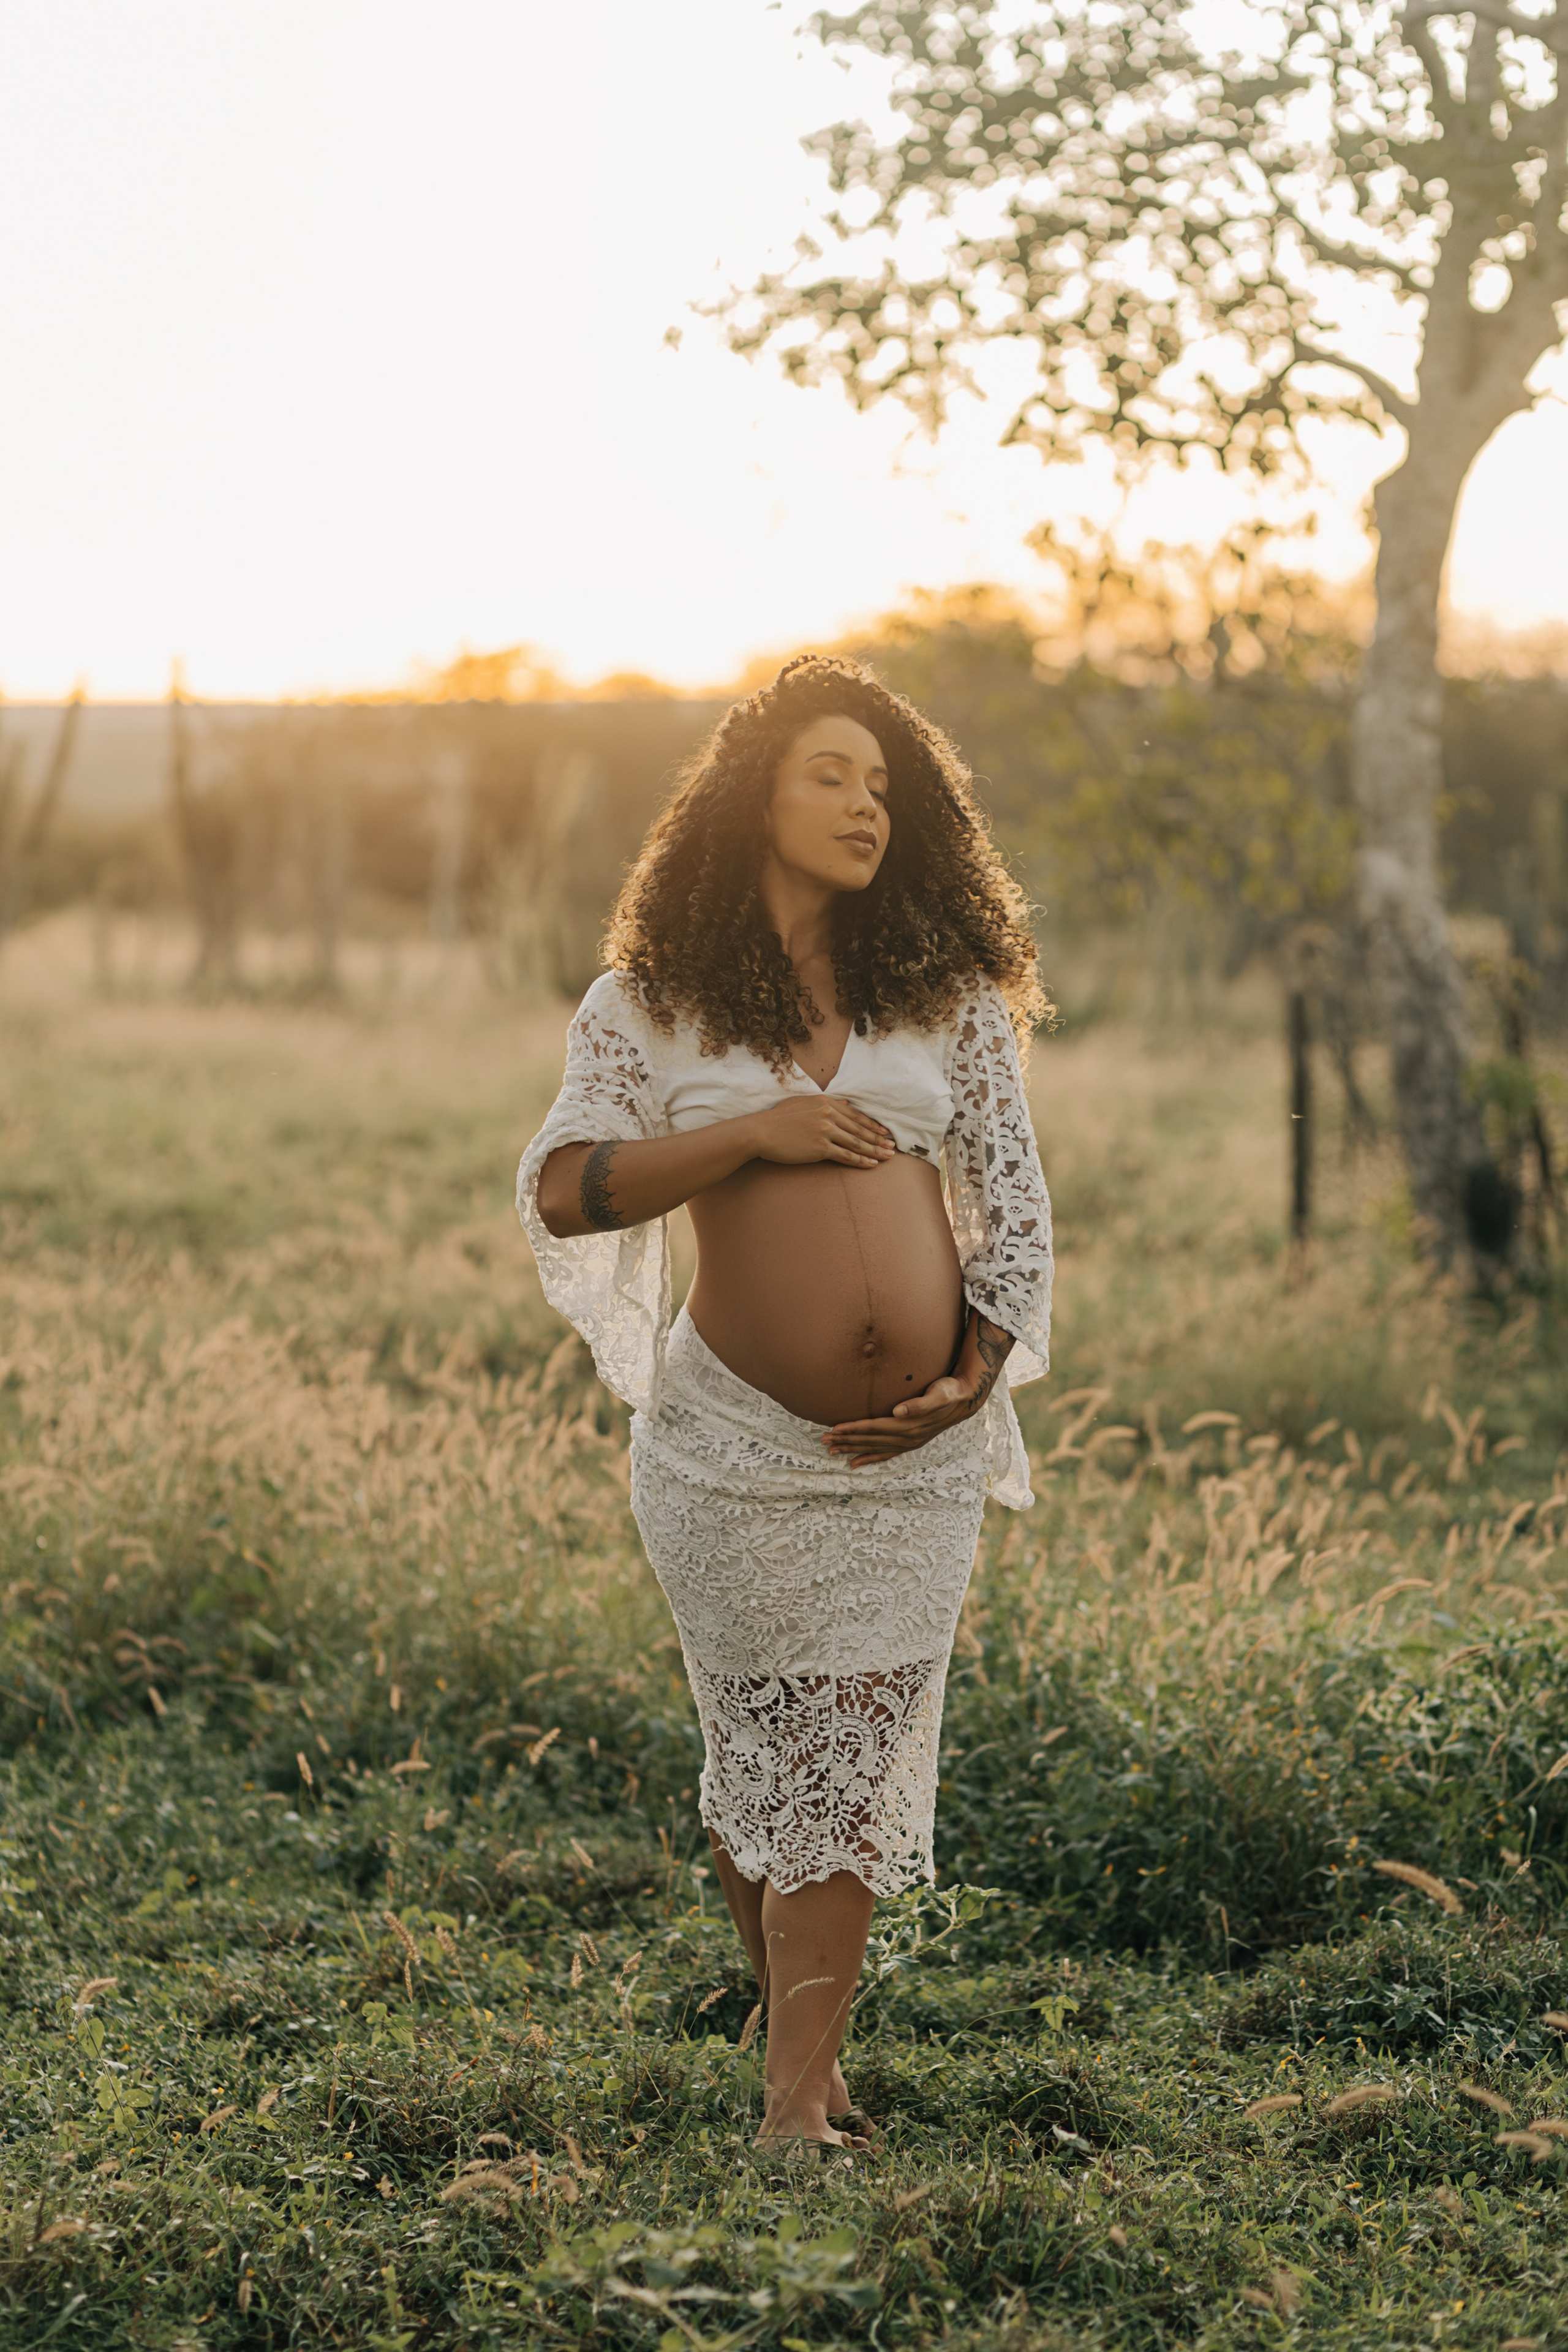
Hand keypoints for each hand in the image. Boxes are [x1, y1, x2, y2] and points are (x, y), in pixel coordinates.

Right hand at [745, 1096, 895, 1170]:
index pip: (855, 1115)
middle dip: (878, 1139)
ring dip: (874, 1151)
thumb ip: (825, 1103)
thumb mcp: (802, 1103)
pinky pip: (845, 1155)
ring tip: (887, 1157)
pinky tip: (871, 1164)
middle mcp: (828, 1114)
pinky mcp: (820, 1148)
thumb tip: (846, 1103)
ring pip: (856, 1143)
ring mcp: (825, 1131)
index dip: (871, 1125)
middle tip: (892, 1147)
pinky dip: (860, 1160)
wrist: (761, 1132)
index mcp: (825, 1102)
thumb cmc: (778, 1119)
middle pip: (859, 1129)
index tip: (883, 1132)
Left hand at [824, 1374, 981, 1467]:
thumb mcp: (938, 1393)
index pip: (874, 1427)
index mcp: (909, 1426)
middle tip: (822, 1441)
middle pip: (870, 1440)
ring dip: (852, 1449)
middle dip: (846, 1440)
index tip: (833, 1429)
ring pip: (874, 1448)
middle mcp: (907, 1438)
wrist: (965, 1399)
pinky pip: (885, 1454)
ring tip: (832, 1451)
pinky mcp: (910, 1443)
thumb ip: (918, 1404)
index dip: (853, 1428)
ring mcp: (908, 1443)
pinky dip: (869, 1458)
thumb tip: (898, 1411)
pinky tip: (855, 1462)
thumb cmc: (949, 1390)